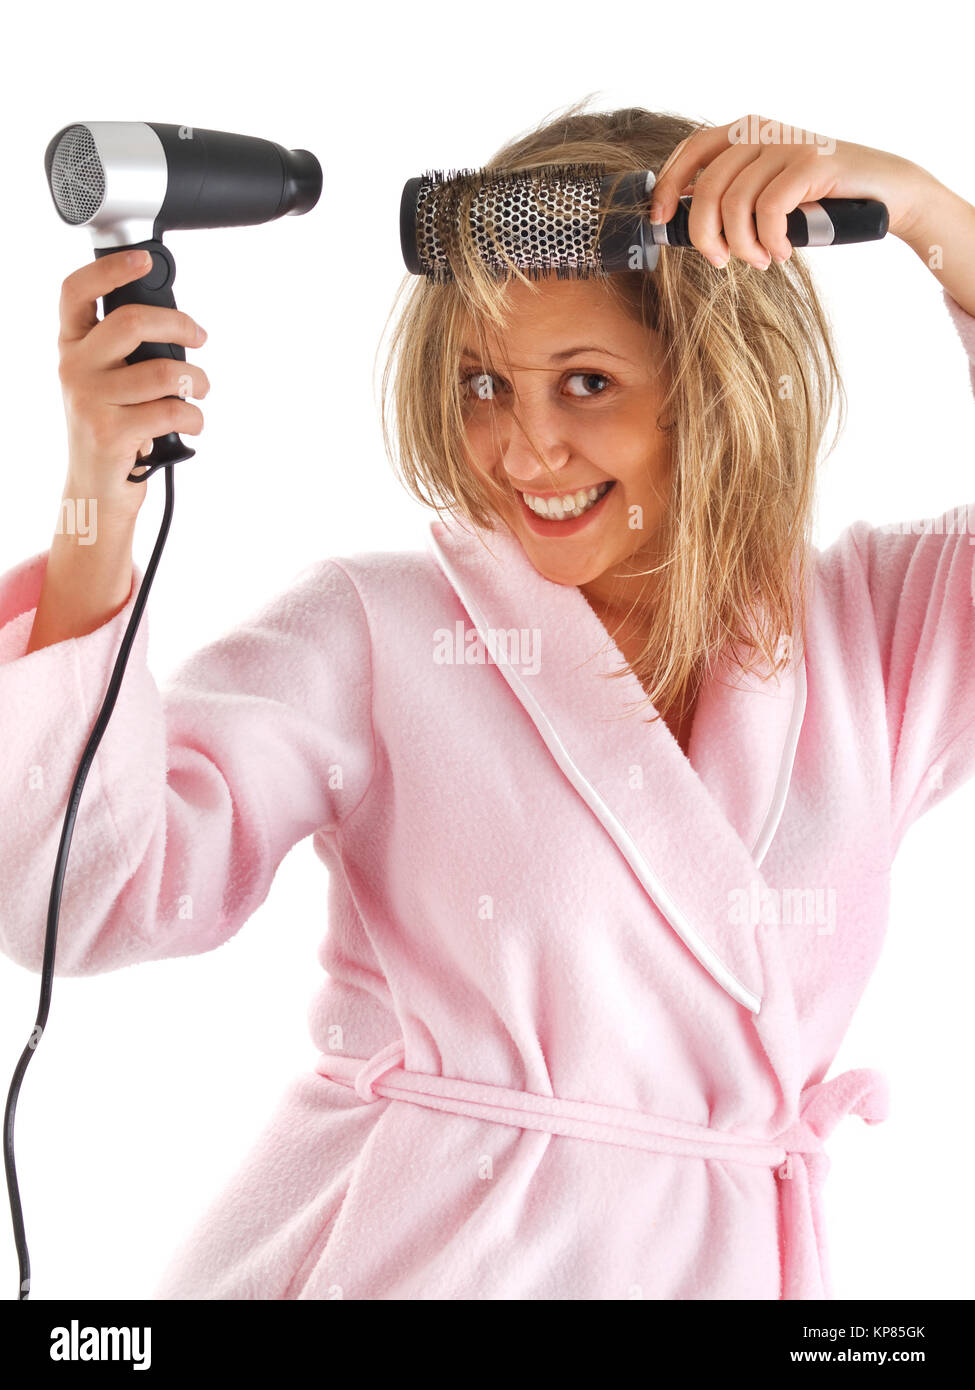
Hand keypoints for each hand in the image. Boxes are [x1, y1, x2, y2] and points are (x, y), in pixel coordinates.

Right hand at [58, 249, 209, 519]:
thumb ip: (123, 351)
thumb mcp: (105, 382)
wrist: (97, 489)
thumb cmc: (112, 429)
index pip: (75, 292)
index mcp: (71, 347)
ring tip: (199, 392)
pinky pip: (173, 410)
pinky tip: (190, 423)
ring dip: (197, 381)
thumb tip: (176, 325)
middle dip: (180, 326)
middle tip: (199, 338)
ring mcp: (89, 401)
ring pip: (164, 372)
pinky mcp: (112, 432)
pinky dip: (195, 417)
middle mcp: (74, 368)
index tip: (144, 260)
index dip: (111, 270)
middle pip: (131, 322)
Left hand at [648, 113, 935, 268]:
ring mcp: (785, 144)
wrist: (884, 190)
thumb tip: (681, 219)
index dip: (669, 187)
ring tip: (760, 260)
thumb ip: (729, 196)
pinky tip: (781, 252)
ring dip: (742, 245)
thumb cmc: (817, 200)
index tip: (660, 221)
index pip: (691, 151)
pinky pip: (768, 210)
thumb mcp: (765, 194)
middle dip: (705, 235)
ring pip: (735, 204)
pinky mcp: (808, 163)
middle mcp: (761, 131)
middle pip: (707, 188)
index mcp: (745, 133)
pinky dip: (770, 240)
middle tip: (720, 261)